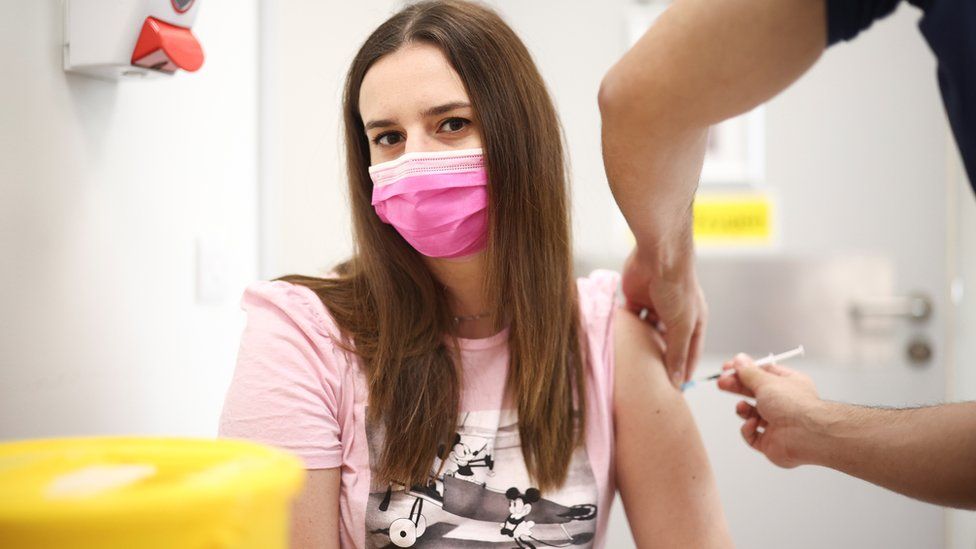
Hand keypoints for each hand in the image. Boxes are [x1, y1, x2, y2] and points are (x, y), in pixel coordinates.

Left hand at [621, 246, 706, 386]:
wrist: (658, 255)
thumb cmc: (678, 287)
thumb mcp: (681, 325)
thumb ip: (677, 353)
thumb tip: (678, 381)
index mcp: (693, 322)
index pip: (689, 353)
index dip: (683, 372)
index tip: (674, 393)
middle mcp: (675, 315)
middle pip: (666, 344)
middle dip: (658, 360)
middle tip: (649, 383)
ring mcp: (654, 307)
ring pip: (645, 333)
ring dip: (639, 345)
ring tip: (630, 366)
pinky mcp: (636, 299)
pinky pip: (629, 319)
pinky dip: (624, 330)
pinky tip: (617, 345)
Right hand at [717, 354, 822, 467]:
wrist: (806, 436)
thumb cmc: (794, 406)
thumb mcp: (766, 382)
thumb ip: (749, 372)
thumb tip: (739, 360)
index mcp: (788, 384)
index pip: (763, 373)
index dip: (744, 370)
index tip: (727, 368)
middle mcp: (784, 403)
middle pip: (754, 392)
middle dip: (737, 387)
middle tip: (722, 383)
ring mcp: (777, 424)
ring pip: (751, 414)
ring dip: (743, 410)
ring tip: (742, 408)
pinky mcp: (771, 443)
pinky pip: (752, 435)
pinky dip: (749, 429)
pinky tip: (753, 424)